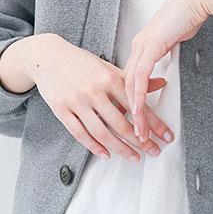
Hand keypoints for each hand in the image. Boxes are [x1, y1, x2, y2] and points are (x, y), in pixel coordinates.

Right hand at [31, 34, 175, 161]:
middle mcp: (94, 91)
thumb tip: (161, 83)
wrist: (47, 56)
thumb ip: (132, 79)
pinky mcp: (61, 110)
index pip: (136, 105)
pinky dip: (94, 147)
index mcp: (109, 78)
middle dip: (140, 141)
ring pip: (102, 132)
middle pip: (121, 123)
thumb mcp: (107, 67)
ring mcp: (77, 102)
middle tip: (153, 151)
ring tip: (134, 157)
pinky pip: (80, 134)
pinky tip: (106, 154)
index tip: (165, 136)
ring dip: (120, 148)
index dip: (153, 124)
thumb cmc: (80, 62)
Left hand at [124, 0, 211, 139]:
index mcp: (141, 45)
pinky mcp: (151, 46)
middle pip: (127, 85)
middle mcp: (137, 46)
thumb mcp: (173, 39)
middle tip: (135, 133)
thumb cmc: (187, 14)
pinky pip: (140, 76)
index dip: (132, 100)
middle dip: (130, 112)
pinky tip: (139, 111)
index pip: (130, 78)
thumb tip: (166, 64)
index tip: (136, 119)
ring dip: (135, 111)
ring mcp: (142, 46)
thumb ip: (166, 52)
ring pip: (131, 85)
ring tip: (139, 130)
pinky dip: (139, 95)